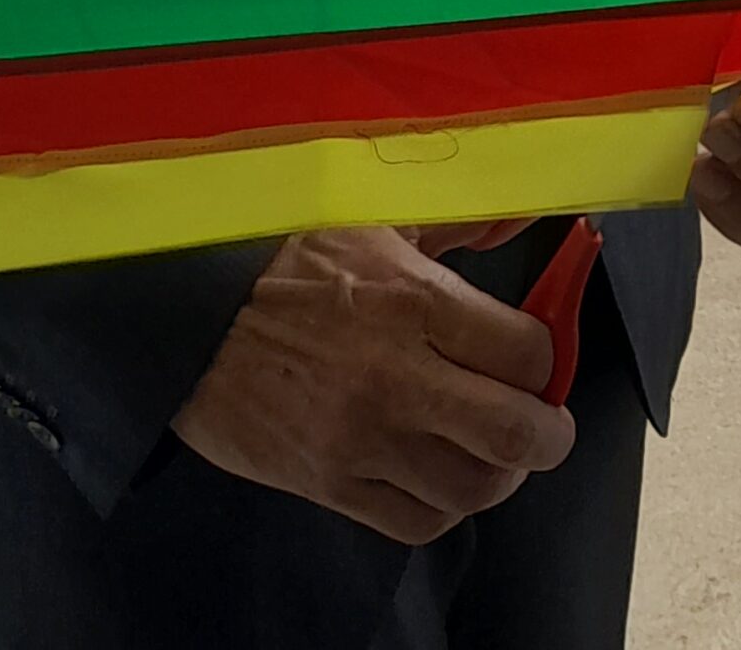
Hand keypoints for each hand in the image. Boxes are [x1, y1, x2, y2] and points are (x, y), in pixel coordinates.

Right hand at [172, 229, 571, 546]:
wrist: (190, 314)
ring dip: (499, 475)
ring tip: (494, 450)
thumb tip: (525, 217)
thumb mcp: (380, 219)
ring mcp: (361, 438)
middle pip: (515, 433)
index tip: (543, 356)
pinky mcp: (326, 483)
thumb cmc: (288, 259)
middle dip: (548, 434)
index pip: (528, 352)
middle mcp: (397, 376)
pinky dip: (444, 508)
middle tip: (546, 422)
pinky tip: (442, 476)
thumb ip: (461, 224)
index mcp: (417, 301)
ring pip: (471, 489)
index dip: (551, 359)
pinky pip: (414, 523)